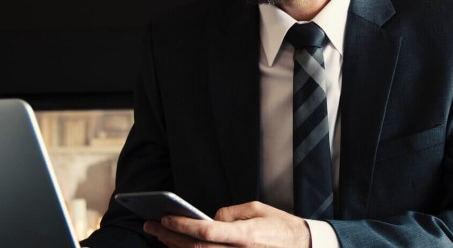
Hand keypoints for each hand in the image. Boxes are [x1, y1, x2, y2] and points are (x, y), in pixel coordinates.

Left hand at [143, 201, 310, 247]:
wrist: (302, 247)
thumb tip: (210, 218)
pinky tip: (179, 246)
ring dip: (175, 247)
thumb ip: (230, 214)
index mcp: (243, 235)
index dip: (182, 225)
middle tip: (150, 225)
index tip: (165, 217)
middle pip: (196, 247)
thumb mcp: (256, 209)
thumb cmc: (279, 226)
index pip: (206, 231)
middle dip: (170, 236)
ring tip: (158, 234)